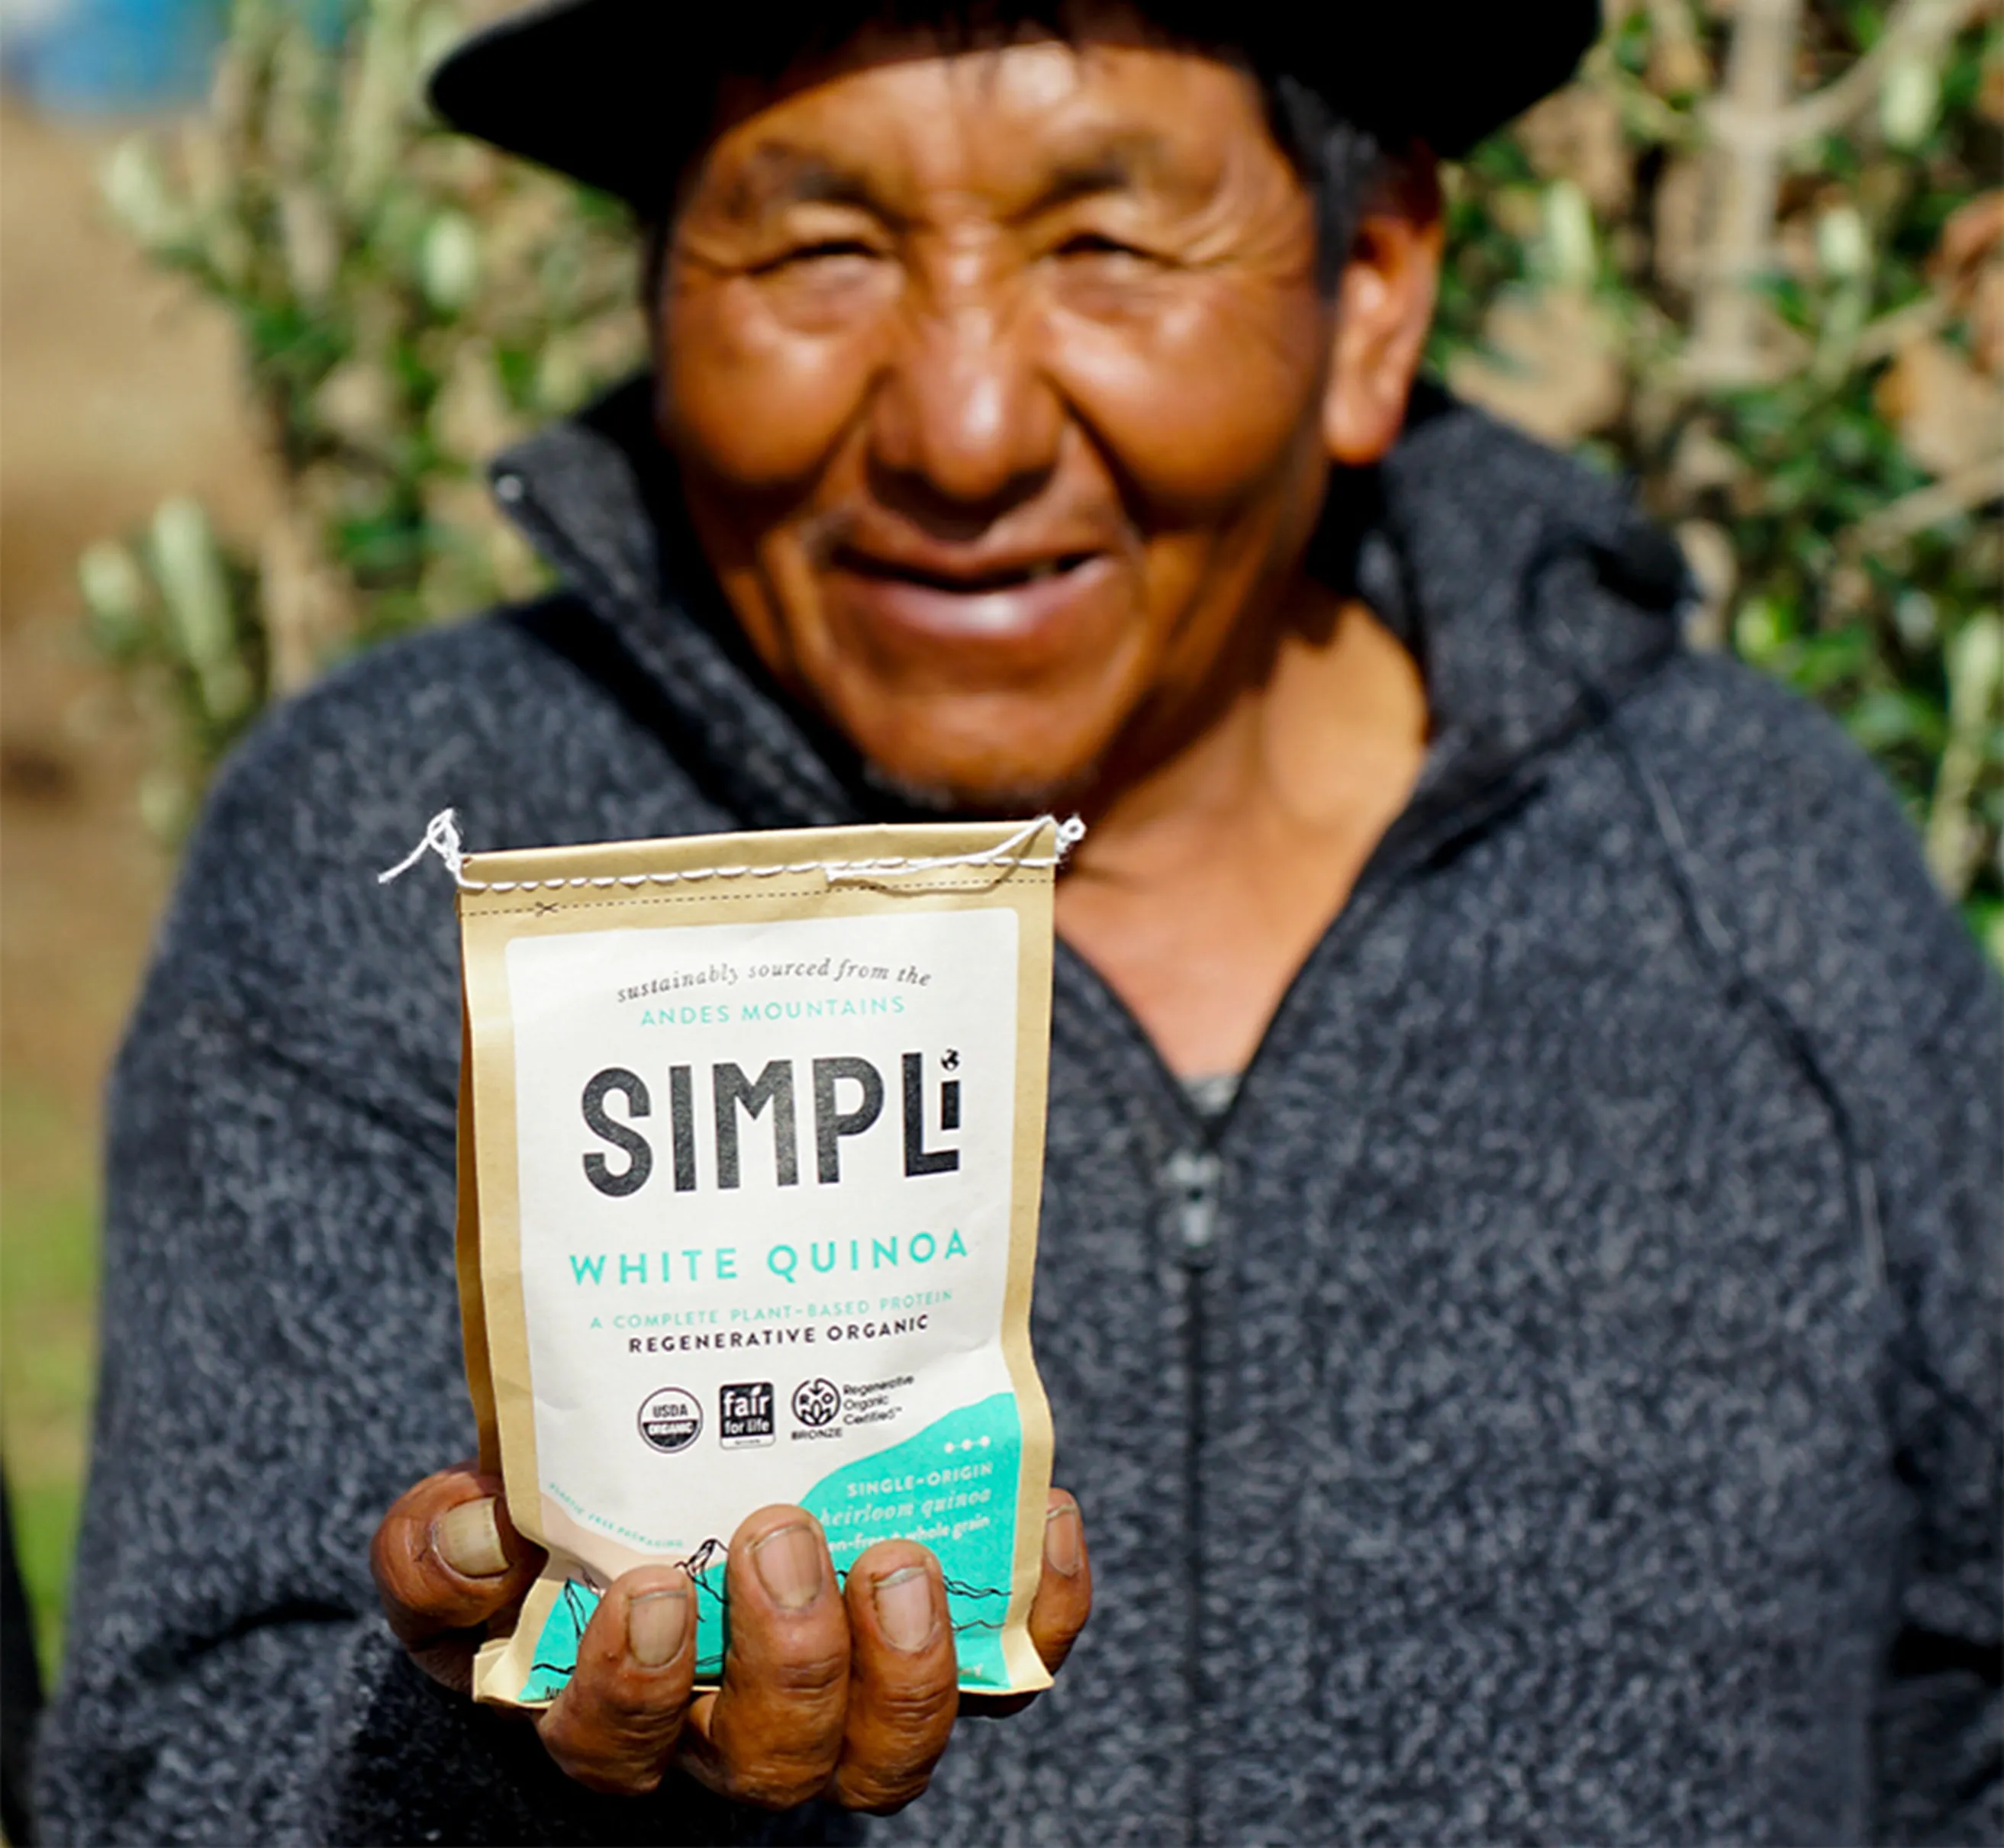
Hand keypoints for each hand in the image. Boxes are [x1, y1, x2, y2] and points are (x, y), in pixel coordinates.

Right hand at [370, 1463, 1090, 1812]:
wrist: (659, 1517)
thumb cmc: (553, 1549)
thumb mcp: (469, 1553)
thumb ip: (440, 1551)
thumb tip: (471, 1532)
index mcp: (617, 1714)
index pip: (618, 1746)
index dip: (634, 1689)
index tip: (647, 1589)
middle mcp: (737, 1737)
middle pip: (777, 1763)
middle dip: (786, 1661)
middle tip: (780, 1537)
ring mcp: (848, 1706)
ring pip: (892, 1750)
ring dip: (908, 1666)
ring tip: (894, 1559)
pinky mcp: (936, 1654)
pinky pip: (1011, 1668)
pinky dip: (1041, 1608)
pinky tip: (1046, 1520)